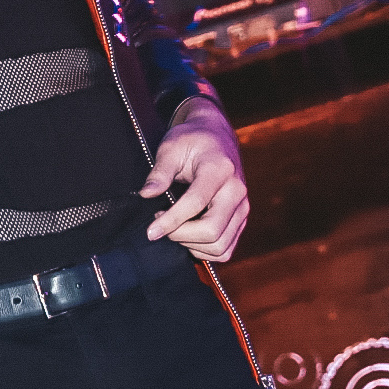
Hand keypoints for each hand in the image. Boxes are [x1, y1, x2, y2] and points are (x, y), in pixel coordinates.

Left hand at [141, 101, 249, 260]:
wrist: (217, 136)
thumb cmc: (192, 140)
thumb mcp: (171, 148)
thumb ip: (159, 172)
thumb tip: (146, 194)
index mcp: (219, 169)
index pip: (195, 203)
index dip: (171, 221)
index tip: (150, 231)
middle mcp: (236, 191)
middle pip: (212, 231)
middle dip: (180, 236)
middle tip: (161, 226)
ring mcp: (243, 207)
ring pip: (220, 246)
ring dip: (192, 245)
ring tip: (174, 229)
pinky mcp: (242, 219)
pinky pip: (226, 249)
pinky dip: (205, 251)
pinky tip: (189, 237)